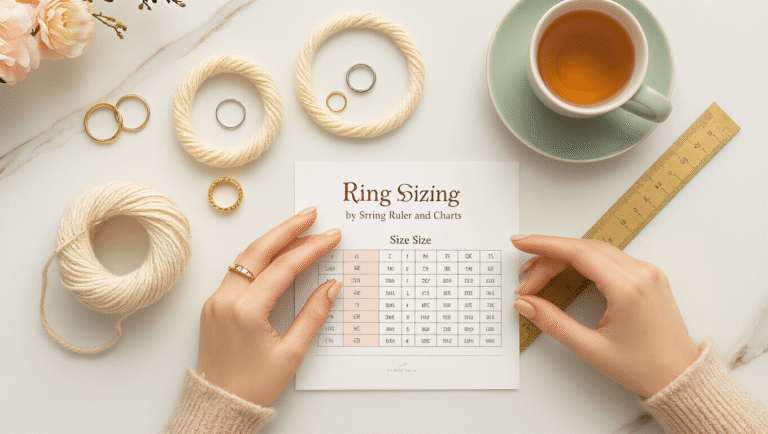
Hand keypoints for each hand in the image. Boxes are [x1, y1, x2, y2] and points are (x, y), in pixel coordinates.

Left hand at [197, 206, 341, 406]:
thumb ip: (314, 315)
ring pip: (246, 257)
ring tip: (298, 227)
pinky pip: (238, 270)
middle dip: (288, 229)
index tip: (331, 236)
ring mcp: (216, 300)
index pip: (284, 267)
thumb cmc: (254, 385)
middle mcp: (226, 299)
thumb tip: (332, 286)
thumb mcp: (292, 352)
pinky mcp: (214, 304)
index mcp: (246, 311)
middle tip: (311, 214)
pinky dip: (259, 257)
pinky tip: (276, 252)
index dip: (311, 249)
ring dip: (273, 240)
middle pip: (260, 250)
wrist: (220, 403)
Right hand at [511, 235, 700, 397]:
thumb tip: (526, 304)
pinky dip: (583, 260)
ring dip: (565, 257)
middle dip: (548, 257)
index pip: (577, 252)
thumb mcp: (591, 348)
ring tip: (539, 274)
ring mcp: (647, 271)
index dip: (543, 245)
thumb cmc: (644, 367)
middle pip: (583, 249)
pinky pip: (610, 257)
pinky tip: (567, 270)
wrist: (681, 377)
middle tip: (525, 277)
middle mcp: (640, 272)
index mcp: (628, 287)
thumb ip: (553, 322)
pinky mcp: (648, 276)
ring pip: (595, 250)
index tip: (520, 243)